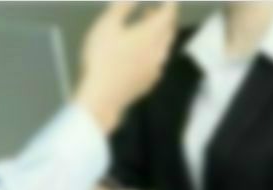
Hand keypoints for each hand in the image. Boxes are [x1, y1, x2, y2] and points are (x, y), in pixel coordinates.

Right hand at [74, 2, 177, 133]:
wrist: (102, 97)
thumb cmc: (102, 59)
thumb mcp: (106, 26)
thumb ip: (122, 8)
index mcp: (150, 34)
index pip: (168, 15)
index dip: (170, 5)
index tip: (169, 0)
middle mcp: (158, 51)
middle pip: (169, 31)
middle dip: (164, 19)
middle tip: (151, 12)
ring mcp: (155, 69)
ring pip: (164, 48)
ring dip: (159, 36)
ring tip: (144, 32)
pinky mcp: (149, 82)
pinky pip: (157, 63)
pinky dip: (154, 53)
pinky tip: (143, 55)